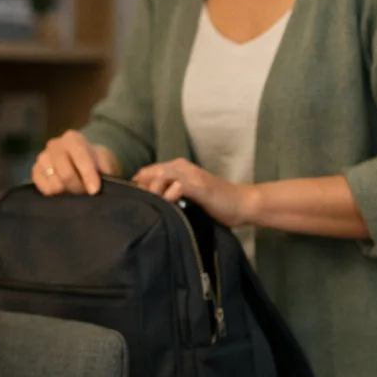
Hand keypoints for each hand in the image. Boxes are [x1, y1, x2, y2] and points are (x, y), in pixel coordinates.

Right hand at [33, 130, 115, 195]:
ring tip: (75, 191)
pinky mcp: (35, 172)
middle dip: (78, 187)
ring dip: (67, 193)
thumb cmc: (95, 162)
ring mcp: (42, 158)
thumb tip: (95, 188)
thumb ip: (103, 172)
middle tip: (85, 193)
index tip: (95, 191)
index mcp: (72, 138)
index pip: (80, 158)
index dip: (88, 175)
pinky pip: (45, 190)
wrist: (82, 162)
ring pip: (55, 185)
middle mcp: (54, 145)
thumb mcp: (105, 163)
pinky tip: (64, 192)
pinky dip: (56, 195)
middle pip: (66, 174)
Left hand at [131, 158, 255, 227]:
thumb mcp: (187, 195)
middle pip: (150, 173)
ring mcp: (191, 175)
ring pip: (160, 177)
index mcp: (178, 167)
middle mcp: (182, 167)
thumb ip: (170, 193)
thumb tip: (149, 201)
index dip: (138, 186)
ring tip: (150, 209)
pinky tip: (165, 206)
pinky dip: (167, 195)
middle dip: (141, 189)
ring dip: (151, 192)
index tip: (134, 202)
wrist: (242, 203)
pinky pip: (176, 186)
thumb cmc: (215, 202)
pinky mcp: (199, 186)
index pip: (148, 171)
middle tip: (137, 207)